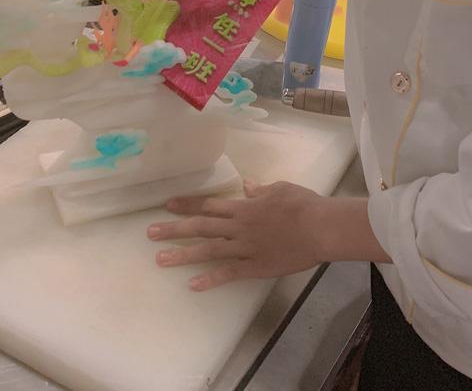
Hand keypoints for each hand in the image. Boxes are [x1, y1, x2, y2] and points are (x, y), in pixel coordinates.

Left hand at [147, 180, 327, 290]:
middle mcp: (239, 226)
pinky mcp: (256, 267)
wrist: (321, 227)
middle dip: (174, 229)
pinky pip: (229, 273)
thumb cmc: (303, 204)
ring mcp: (245, 248)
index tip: (167, 205)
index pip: (210, 205)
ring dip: (183, 254)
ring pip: (209, 250)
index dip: (188, 205)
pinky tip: (192, 284)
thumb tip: (247, 186)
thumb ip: (260, 190)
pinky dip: (210, 278)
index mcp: (244, 206)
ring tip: (160, 259)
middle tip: (150, 233)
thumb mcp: (280, 189)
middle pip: (201, 227)